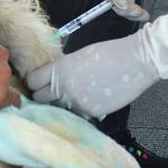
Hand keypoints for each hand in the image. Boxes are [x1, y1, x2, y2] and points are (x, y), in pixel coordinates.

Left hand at [27, 8, 167, 117]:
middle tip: (48, 92)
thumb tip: (53, 79)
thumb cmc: (110, 53)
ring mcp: (77, 103)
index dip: (33, 81)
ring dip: (59, 104)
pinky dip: (78, 109)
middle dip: (42, 95)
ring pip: (56, 108)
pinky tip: (86, 100)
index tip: (36, 82)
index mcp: (60, 69)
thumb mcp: (79, 55)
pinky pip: (75, 114)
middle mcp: (64, 88)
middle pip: (38, 98)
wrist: (135, 62)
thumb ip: (63, 69)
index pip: (32, 81)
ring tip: (71, 96)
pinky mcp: (90, 113)